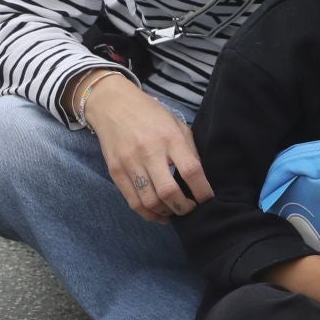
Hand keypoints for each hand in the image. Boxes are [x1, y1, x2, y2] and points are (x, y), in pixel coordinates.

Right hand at [84, 76, 212, 221]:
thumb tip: (199, 180)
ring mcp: (130, 163)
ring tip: (175, 210)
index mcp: (170, 137)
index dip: (202, 191)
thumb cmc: (150, 114)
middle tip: (191, 208)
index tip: (207, 199)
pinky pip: (133, 202)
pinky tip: (160, 214)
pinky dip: (149, 214)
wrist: (112, 105)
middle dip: (184, 208)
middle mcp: (149, 151)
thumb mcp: (176, 124)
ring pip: (150, 202)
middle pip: (169, 192)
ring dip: (167, 213)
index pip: (191, 171)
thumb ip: (189, 150)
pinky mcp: (115, 172)